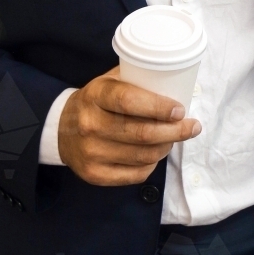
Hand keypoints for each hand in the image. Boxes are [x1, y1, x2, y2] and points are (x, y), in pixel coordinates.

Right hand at [58, 67, 201, 185]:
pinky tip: (157, 153)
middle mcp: (90, 124)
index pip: (129, 101)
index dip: (159, 106)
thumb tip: (178, 83)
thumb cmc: (97, 101)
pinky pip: (135, 174)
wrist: (61, 129)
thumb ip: (137, 80)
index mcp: (95, 95)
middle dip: (175, 131)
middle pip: (142, 133)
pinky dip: (152, 164)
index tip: (180, 110)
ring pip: (142, 155)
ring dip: (167, 147)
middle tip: (192, 127)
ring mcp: (91, 152)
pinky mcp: (94, 174)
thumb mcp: (110, 81)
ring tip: (176, 138)